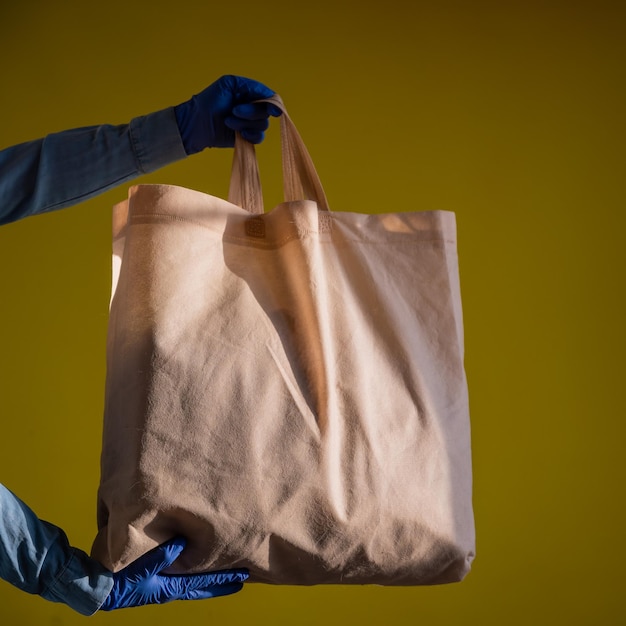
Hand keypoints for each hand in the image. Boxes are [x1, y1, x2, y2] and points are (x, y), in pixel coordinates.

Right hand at [99, 537, 247, 610]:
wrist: (95, 588)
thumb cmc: (117, 579)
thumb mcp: (140, 567)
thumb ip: (162, 555)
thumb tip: (183, 542)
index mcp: (166, 588)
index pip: (200, 584)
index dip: (221, 580)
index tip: (242, 578)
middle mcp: (167, 589)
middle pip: (200, 586)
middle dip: (221, 581)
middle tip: (243, 576)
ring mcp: (161, 585)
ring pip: (192, 581)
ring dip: (208, 577)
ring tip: (225, 570)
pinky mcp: (154, 580)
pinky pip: (180, 576)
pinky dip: (193, 572)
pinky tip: (196, 563)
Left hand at [174, 75, 280, 152]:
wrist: (196, 123)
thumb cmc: (209, 101)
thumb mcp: (229, 84)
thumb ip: (251, 86)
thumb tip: (271, 96)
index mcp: (250, 94)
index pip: (270, 98)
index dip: (273, 104)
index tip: (273, 110)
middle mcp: (252, 108)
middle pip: (266, 112)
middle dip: (250, 112)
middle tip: (233, 110)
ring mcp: (250, 124)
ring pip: (262, 125)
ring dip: (244, 123)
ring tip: (228, 121)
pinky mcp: (247, 137)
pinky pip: (259, 138)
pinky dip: (250, 136)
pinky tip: (239, 134)